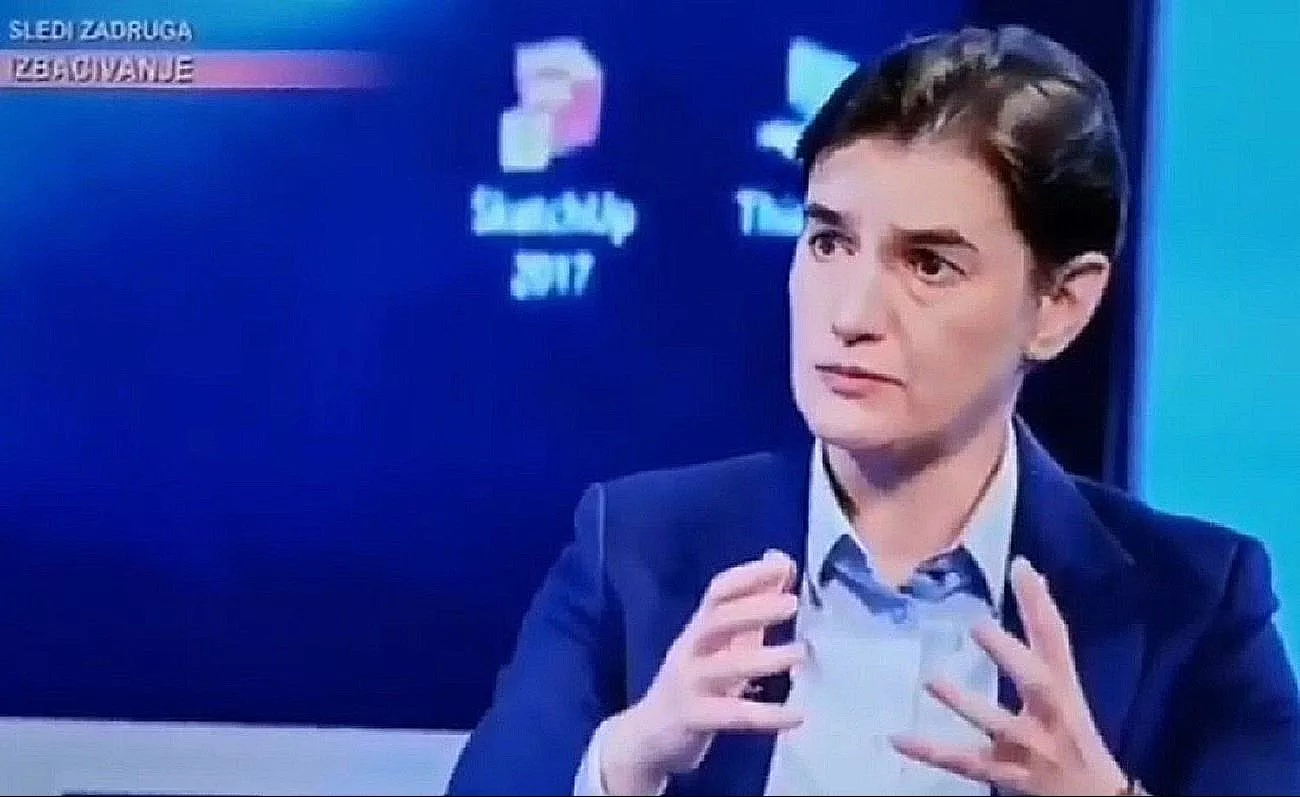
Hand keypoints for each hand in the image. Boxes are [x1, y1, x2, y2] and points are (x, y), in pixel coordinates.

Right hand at [600, 550, 806, 794]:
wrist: (646, 737)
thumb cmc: (694, 684)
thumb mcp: (719, 646)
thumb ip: (750, 611)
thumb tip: (782, 565)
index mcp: (699, 629)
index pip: (719, 592)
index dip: (748, 576)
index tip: (783, 564)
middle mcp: (690, 650)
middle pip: (717, 621)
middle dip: (754, 609)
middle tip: (792, 604)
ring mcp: (689, 685)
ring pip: (725, 668)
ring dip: (765, 659)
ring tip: (800, 653)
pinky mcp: (693, 719)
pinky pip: (732, 715)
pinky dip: (767, 715)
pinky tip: (797, 715)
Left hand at [891, 557, 1129, 795]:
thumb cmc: (1074, 737)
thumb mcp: (1064, 688)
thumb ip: (1044, 639)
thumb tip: (1030, 576)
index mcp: (1065, 690)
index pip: (1056, 640)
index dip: (1040, 604)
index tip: (1020, 567)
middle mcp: (1051, 717)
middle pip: (1037, 682)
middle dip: (1011, 655)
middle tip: (979, 626)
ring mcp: (1030, 749)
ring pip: (999, 725)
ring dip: (967, 704)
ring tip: (931, 681)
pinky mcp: (1009, 775)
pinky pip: (967, 763)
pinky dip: (931, 752)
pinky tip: (897, 738)